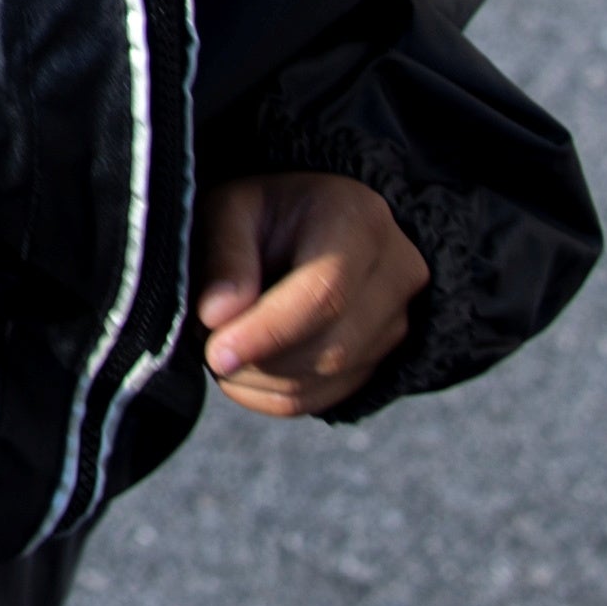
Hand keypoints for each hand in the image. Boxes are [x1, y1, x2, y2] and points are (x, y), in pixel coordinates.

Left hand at [192, 171, 425, 417]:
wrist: (312, 222)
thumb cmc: (266, 211)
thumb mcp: (232, 208)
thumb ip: (225, 255)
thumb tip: (216, 317)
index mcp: (359, 220)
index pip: (325, 294)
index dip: (267, 332)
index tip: (216, 352)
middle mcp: (396, 272)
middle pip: (332, 348)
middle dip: (259, 360)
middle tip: (208, 343)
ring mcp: (398, 320)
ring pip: (328, 379)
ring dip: (261, 379)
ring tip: (225, 345)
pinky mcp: (386, 356)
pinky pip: (327, 397)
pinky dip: (275, 395)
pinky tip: (246, 368)